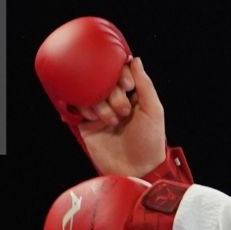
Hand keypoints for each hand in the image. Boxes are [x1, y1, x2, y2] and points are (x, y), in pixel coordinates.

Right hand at [76, 57, 167, 176]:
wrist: (136, 169)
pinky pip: (77, 107)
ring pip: (90, 93)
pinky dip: (84, 109)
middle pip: (103, 81)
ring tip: (111, 121)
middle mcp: (114, 101)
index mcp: (132, 96)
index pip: (119, 73)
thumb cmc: (150, 141)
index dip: (121, 75)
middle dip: (113, 94)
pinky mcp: (86, 125)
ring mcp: (99, 112)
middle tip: (122, 112)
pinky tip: (93, 118)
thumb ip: (145, 84)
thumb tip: (135, 60)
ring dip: (100, 104)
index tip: (128, 86)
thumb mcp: (153, 110)